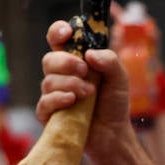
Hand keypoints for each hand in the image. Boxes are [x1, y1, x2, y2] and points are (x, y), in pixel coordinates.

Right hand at [36, 20, 132, 146]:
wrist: (113, 133)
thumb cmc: (114, 103)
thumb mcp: (120, 78)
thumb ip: (110, 60)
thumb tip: (89, 54)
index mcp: (74, 60)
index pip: (57, 38)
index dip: (58, 31)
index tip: (68, 33)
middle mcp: (60, 75)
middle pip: (49, 59)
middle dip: (66, 62)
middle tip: (85, 71)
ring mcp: (53, 94)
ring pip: (48, 81)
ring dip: (70, 84)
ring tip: (89, 93)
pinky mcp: (49, 114)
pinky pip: (44, 103)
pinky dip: (58, 99)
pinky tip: (73, 101)